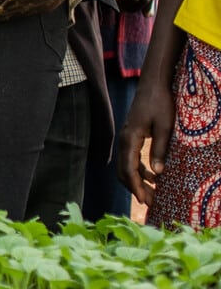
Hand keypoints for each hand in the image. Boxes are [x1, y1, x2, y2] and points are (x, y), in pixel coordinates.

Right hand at [118, 76, 176, 205]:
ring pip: (127, 166)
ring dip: (138, 181)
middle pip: (124, 171)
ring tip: (153, 194)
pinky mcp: (132, 136)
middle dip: (135, 188)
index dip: (135, 186)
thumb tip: (158, 173)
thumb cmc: (160, 103)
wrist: (153, 84)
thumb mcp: (165, 127)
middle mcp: (124, 140)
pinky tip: (154, 177)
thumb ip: (160, 150)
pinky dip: (140, 171)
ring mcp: (127, 138)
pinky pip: (132, 159)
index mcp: (130, 139)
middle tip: (150, 203)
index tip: (143, 201)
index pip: (129, 169)